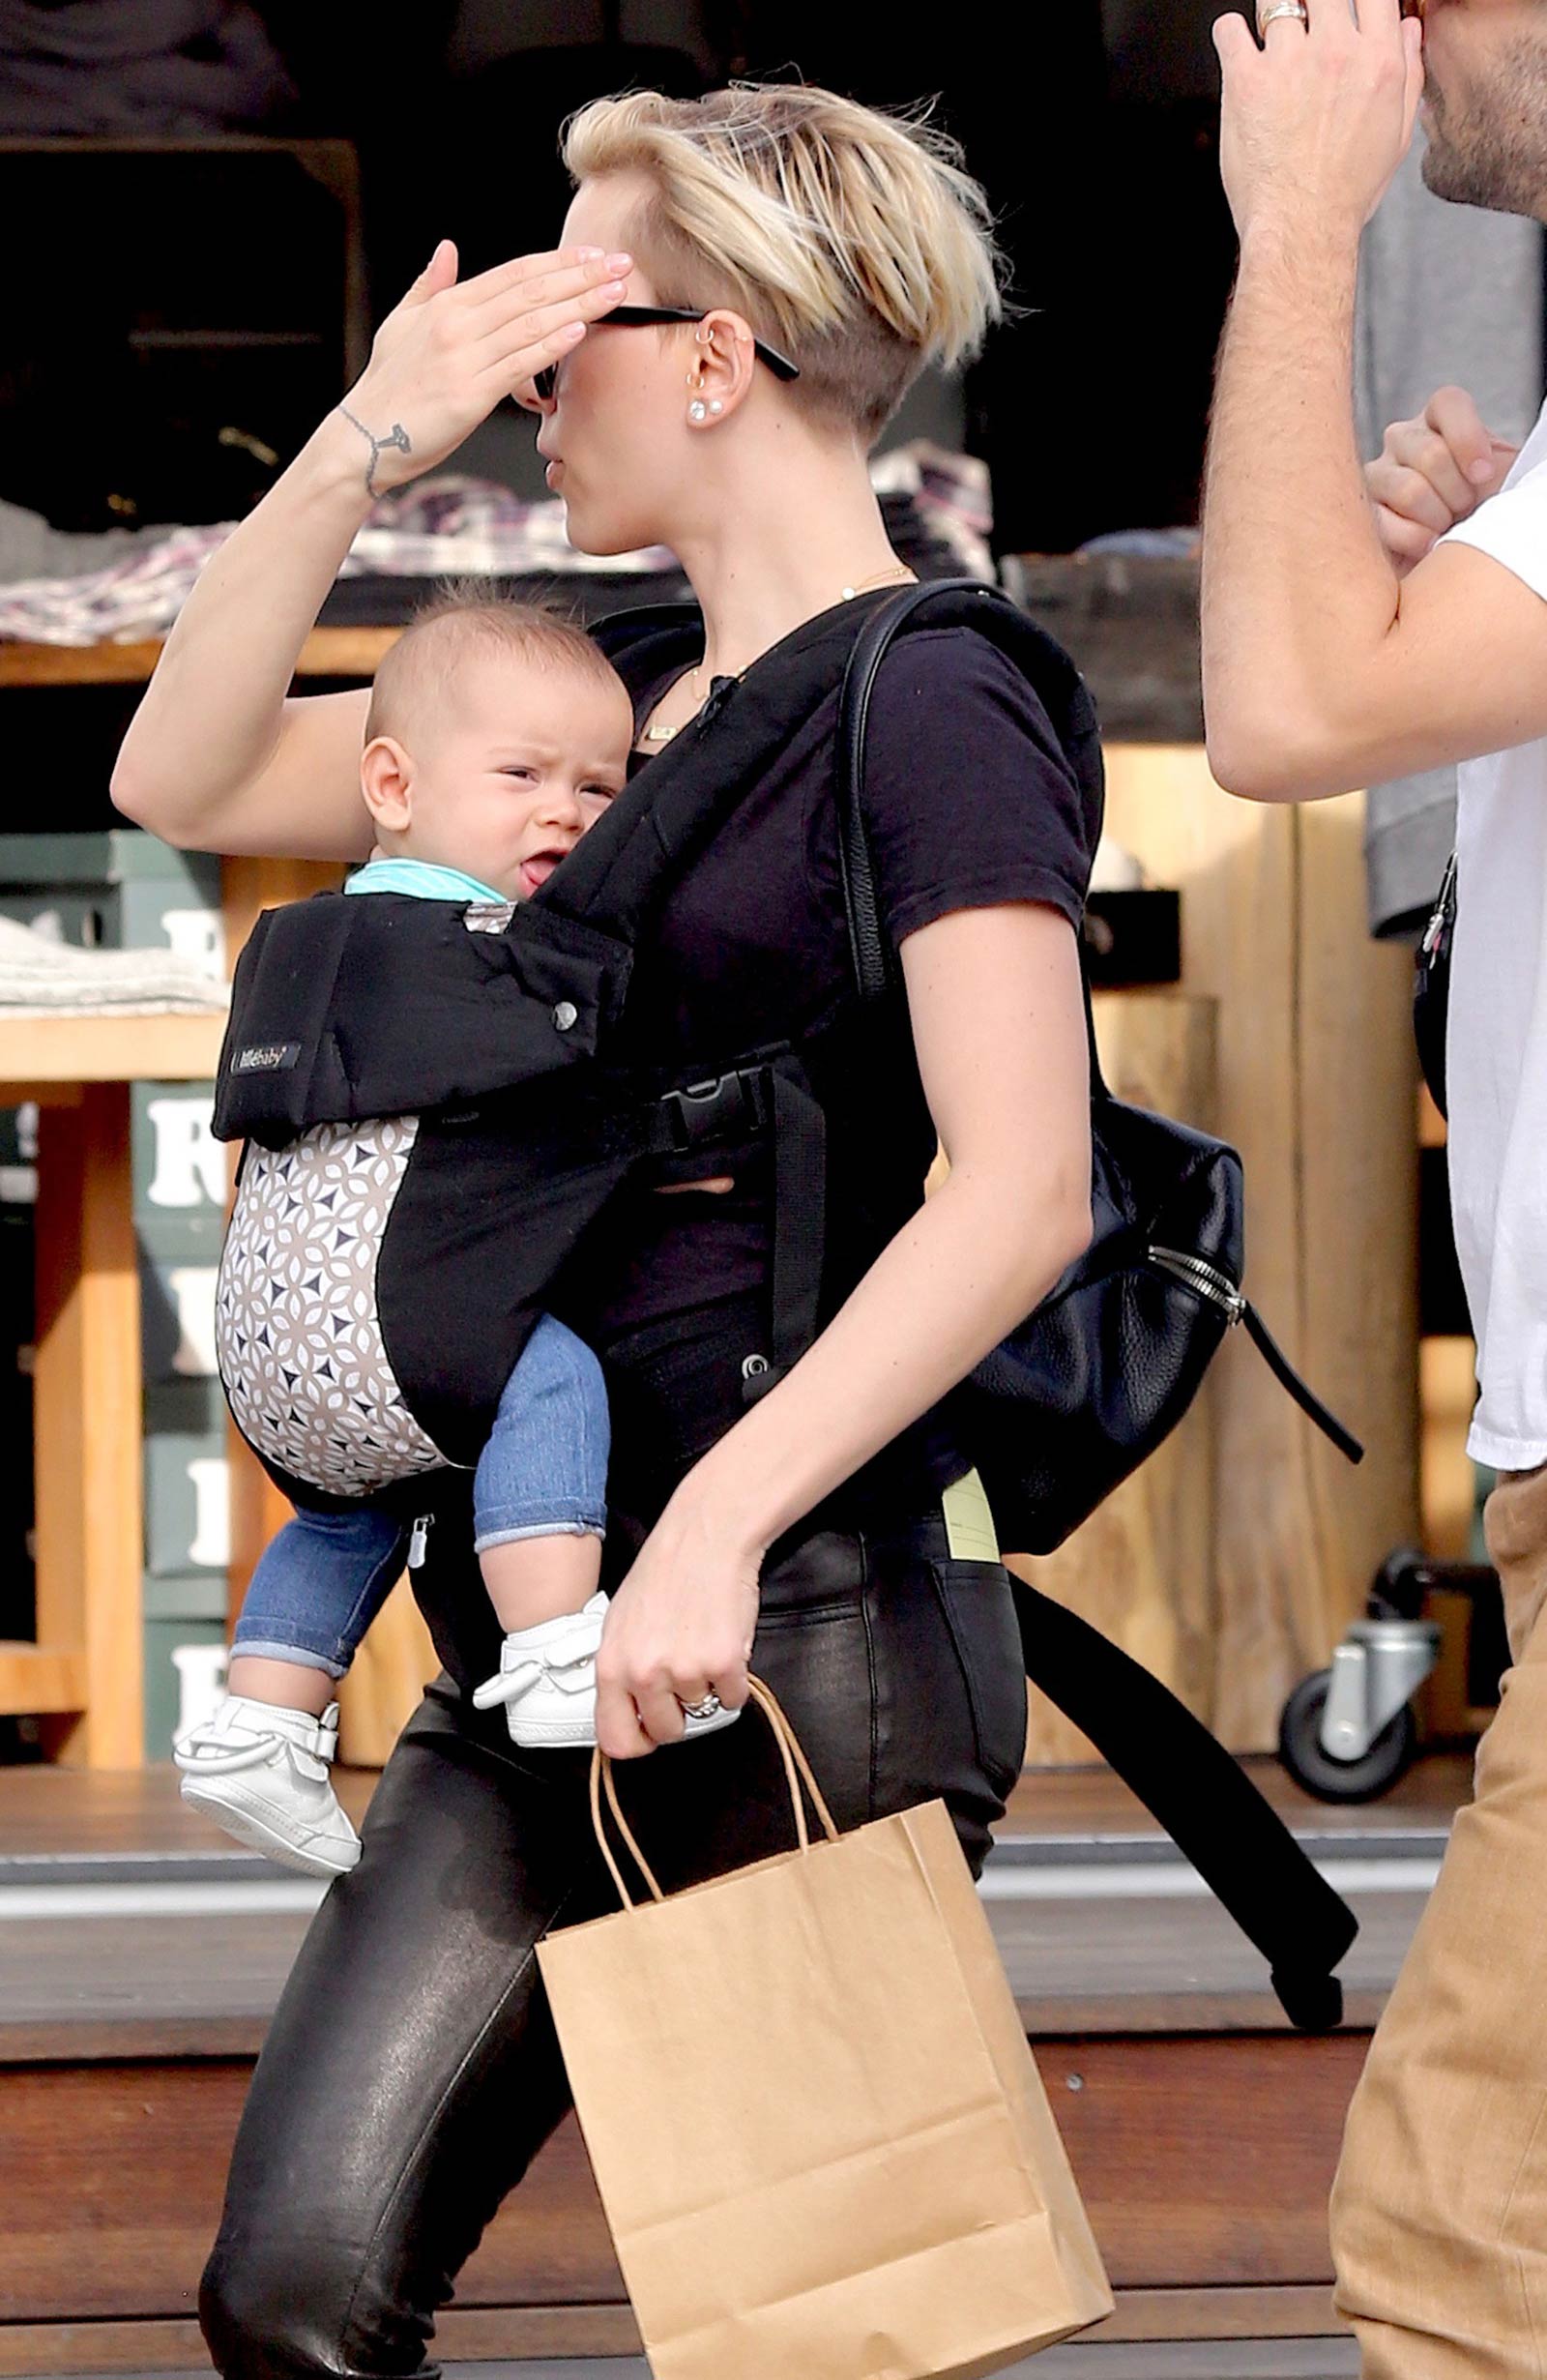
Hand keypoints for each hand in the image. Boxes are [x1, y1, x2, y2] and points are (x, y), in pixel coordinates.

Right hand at [338, 240, 631, 494]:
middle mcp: (456, 323)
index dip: (557, 262)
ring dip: (579, 305)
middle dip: (581, 276)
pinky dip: (551, 344)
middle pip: (530, 290)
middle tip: (621, 265)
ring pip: (531, 321)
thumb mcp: (401, 325)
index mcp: (447, 305)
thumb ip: (429, 287)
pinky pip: (518, 363)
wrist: (363, 438)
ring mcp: (462, 357)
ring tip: (616, 294)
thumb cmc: (386, 388)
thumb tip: (447, 250)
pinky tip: (580, 331)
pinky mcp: (468, 394)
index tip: (593, 256)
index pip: (513, 274)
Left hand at [593, 1490, 761, 1758]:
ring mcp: (685, 1672)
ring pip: (703, 1711)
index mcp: (611, 1667)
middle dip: (681, 1713)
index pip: (615, 1740)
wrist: (706, 1538)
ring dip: (708, 1686)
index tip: (650, 1732)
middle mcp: (644, 1675)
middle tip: (685, 1677)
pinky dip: (735, 1679)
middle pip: (666, 1733)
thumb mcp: (619, 1624)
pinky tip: (724, 1643)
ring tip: (702, 1642)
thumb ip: (620, 1671)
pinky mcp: (724, 1665)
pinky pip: (733, 1698)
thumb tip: (626, 1712)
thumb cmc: (664, 1574)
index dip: (637, 1742)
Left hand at [1214, 0, 1424, 240]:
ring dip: (1272, 18)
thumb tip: (1408, 28)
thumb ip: (1407, 73)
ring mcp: (1289, 61)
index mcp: (1378, 61)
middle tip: (1303, 24)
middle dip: (1311, 3)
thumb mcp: (1396, 135)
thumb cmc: (1345, 192)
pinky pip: (1229, 28)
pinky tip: (1239, 51)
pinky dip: (1230, 34)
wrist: (1301, 227)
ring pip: (1276, 0)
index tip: (1339, 9)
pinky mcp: (1246, 79)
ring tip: (1271, 46)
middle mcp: (1336, 52)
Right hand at [1365, 386, 1518, 573]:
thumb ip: (1489, 466)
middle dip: (1458, 492)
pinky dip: (1414, 540)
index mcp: (1439, 422)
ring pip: (1408, 490)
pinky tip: (1426, 545)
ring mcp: (1376, 475)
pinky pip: (1384, 523)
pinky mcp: (1361, 513)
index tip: (1484, 475)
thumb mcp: (1497, 481)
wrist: (1455, 557)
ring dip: (1438, 518)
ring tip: (1445, 529)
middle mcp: (1402, 441)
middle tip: (1466, 510)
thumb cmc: (1480, 512)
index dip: (1468, 438)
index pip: (1448, 403)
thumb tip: (1483, 473)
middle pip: (1430, 453)